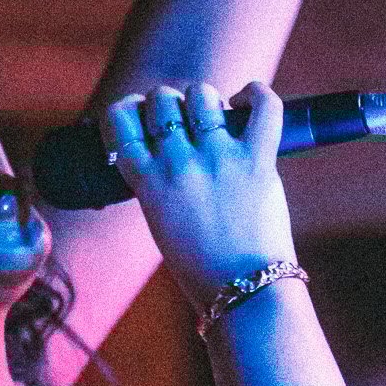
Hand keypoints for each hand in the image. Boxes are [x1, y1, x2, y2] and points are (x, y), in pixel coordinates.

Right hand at [96, 81, 297, 312]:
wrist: (243, 292)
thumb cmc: (202, 268)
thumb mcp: (161, 225)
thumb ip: (158, 185)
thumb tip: (170, 148)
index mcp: (148, 183)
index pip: (122, 120)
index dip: (130, 110)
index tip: (142, 117)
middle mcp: (179, 164)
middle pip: (162, 100)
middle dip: (169, 103)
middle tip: (182, 122)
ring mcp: (219, 158)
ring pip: (203, 95)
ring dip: (205, 99)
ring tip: (213, 115)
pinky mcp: (258, 160)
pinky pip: (264, 106)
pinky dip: (257, 94)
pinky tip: (248, 100)